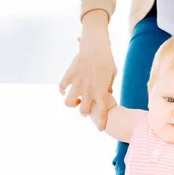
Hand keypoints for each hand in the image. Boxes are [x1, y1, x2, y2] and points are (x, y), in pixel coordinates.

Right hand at [59, 12, 116, 130]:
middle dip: (84, 112)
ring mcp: (77, 83)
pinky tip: (65, 88)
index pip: (102, 113)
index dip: (101, 123)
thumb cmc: (107, 59)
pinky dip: (62, 90)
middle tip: (85, 106)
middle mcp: (88, 90)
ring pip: (68, 102)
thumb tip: (108, 95)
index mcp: (101, 92)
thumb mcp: (112, 75)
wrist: (96, 46)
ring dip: (71, 103)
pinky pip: (61, 87)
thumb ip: (108, 87)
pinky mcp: (69, 75)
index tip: (100, 129)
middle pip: (83, 111)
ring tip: (74, 99)